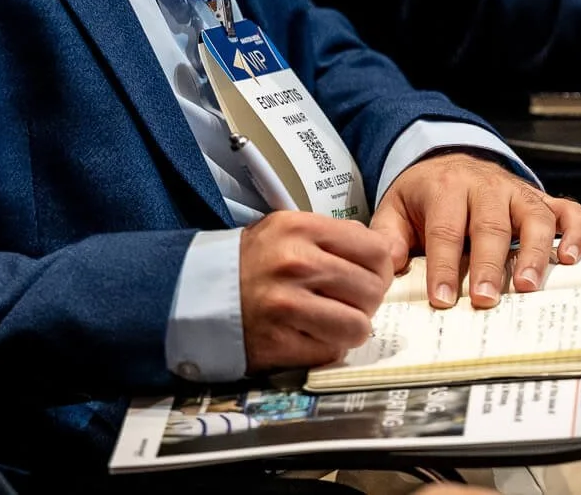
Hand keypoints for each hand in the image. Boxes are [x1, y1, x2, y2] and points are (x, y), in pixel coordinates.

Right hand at [239, 210, 396, 373]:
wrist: (199, 293)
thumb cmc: (253, 261)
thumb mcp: (289, 228)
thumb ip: (334, 235)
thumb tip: (382, 253)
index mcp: (301, 229)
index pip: (376, 250)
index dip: (381, 267)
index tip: (370, 274)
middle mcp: (295, 265)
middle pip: (372, 290)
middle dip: (369, 300)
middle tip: (353, 301)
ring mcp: (286, 306)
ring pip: (358, 326)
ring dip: (352, 327)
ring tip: (336, 320)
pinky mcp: (278, 343)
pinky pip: (330, 351)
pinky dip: (327, 347)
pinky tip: (311, 335)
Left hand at [371, 153, 580, 309]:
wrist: (449, 160)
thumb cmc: (425, 195)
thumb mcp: (396, 208)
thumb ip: (390, 236)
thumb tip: (390, 265)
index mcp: (447, 188)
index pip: (445, 229)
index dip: (444, 266)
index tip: (442, 298)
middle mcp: (487, 186)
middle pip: (491, 225)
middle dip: (489, 264)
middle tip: (486, 299)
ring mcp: (518, 192)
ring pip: (534, 217)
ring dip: (534, 252)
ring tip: (528, 286)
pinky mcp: (541, 200)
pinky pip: (568, 211)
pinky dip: (575, 233)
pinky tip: (569, 259)